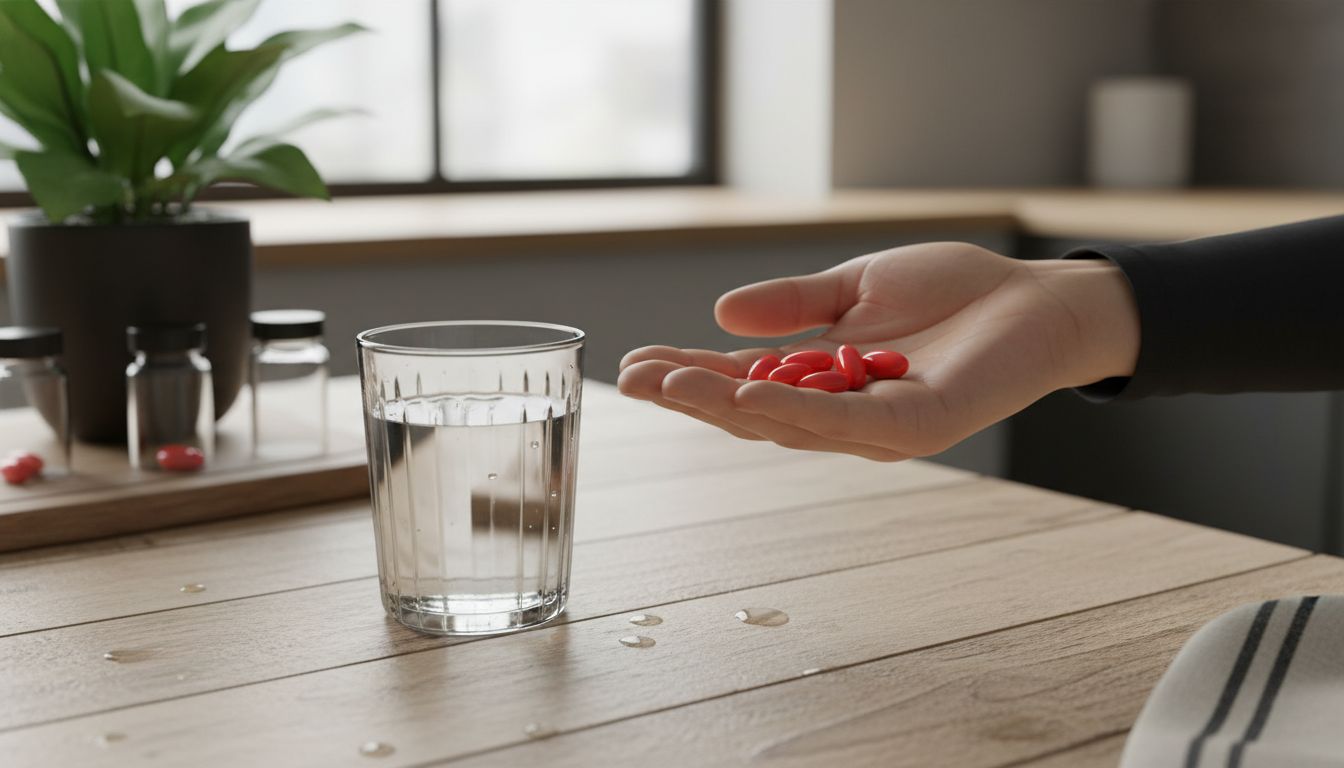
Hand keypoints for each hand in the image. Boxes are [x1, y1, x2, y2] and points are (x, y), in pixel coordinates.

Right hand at [617, 242, 1138, 460]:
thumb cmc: (954, 291)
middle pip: (752, 412)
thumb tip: (720, 310)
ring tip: (666, 383)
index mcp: (824, 380)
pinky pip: (841, 423)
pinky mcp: (914, 428)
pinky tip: (742, 392)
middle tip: (630, 378)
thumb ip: (793, 304)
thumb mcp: (856, 286)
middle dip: (689, 396)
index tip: (636, 363)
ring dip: (721, 403)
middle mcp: (843, 416)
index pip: (744, 382)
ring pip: (784, 424)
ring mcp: (876, 429)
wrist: (1036, 297)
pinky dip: (788, 409)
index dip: (689, 373)